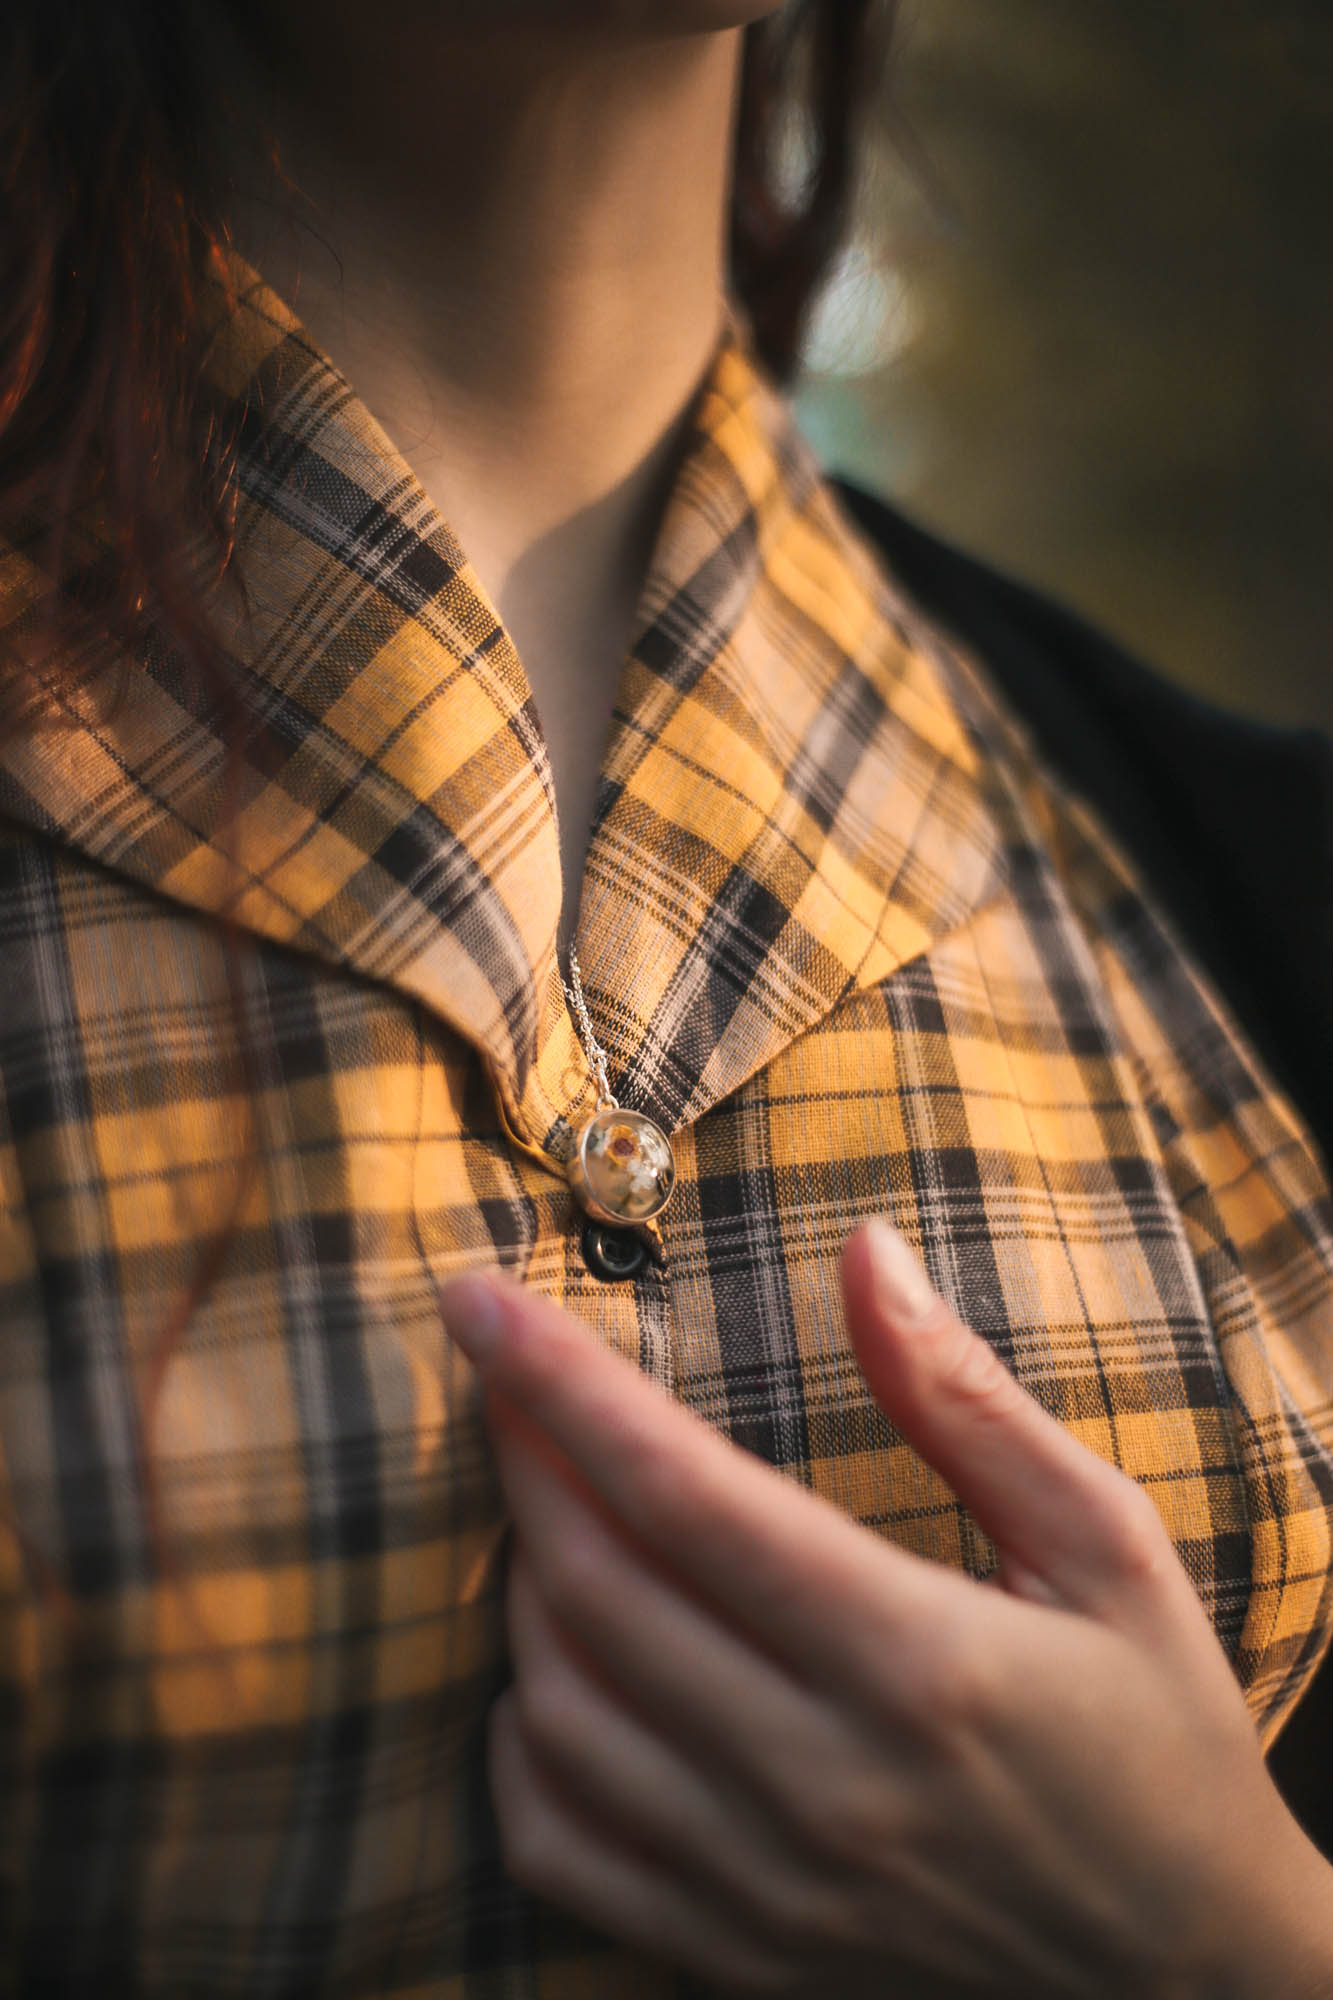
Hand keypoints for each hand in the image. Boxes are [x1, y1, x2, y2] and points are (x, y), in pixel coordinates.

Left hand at [441, 1221, 1332, 1996]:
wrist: (1190, 1981)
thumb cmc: (1158, 1738)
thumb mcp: (1106, 1546)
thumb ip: (967, 1399)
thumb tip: (864, 1249)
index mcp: (919, 1662)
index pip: (683, 1494)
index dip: (561, 1383)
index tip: (480, 1299)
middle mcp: (824, 1782)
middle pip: (594, 1588)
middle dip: (522, 1457)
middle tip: (510, 1378)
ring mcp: (769, 1886)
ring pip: (558, 1713)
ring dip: (524, 1590)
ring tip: (555, 1512)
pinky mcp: (737, 1955)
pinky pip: (557, 1849)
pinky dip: (522, 1746)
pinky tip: (556, 1675)